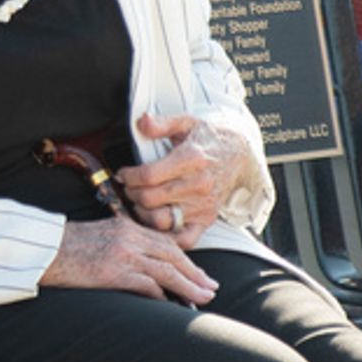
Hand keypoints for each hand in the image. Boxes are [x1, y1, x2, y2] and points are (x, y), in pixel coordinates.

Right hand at [41, 215, 219, 304]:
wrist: (41, 250)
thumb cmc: (64, 248)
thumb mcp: (97, 237)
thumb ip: (120, 245)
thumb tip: (139, 265)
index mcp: (125, 227)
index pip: (164, 242)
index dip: (185, 259)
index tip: (198, 272)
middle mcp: (128, 238)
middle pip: (172, 256)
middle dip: (195, 273)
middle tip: (211, 286)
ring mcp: (122, 254)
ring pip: (166, 271)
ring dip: (189, 286)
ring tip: (204, 297)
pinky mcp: (113, 272)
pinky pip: (147, 285)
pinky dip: (162, 296)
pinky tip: (171, 305)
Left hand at [118, 113, 251, 246]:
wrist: (238, 153)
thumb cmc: (207, 138)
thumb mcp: (185, 122)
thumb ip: (161, 124)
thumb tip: (142, 122)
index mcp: (191, 159)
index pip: (148, 176)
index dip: (128, 176)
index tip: (123, 174)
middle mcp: (199, 185)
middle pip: (150, 199)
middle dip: (132, 193)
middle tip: (129, 187)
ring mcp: (204, 205)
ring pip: (160, 220)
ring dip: (143, 213)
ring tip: (140, 202)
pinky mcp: (207, 219)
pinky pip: (184, 239)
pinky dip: (166, 237)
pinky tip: (156, 222)